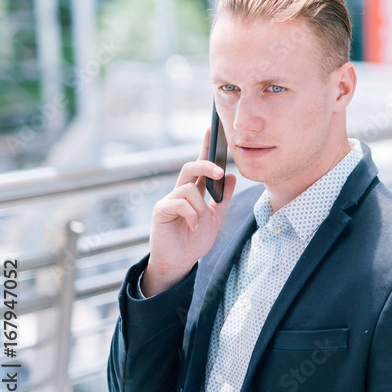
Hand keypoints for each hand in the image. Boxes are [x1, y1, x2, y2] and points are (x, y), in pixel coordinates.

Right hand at [144, 127, 236, 296]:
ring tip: (199, 222)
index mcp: (194, 191)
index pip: (200, 165)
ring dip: (200, 206)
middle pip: (191, 167)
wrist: (180, 262)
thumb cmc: (195, 240)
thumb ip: (222, 198)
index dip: (204, 147)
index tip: (210, 129)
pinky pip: (180, 203)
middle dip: (206, 165)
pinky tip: (192, 227)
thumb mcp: (216, 218)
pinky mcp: (160, 210)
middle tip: (219, 171)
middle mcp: (180, 191)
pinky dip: (192, 215)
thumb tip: (231, 176)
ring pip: (189, 188)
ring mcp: (169, 200)